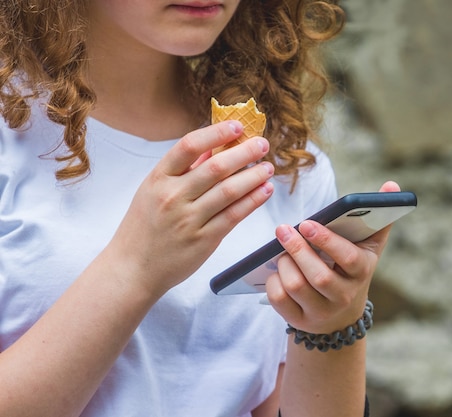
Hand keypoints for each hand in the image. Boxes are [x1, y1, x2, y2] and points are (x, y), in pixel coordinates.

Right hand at [104, 121, 273, 296]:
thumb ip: (184, 169)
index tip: (237, 126)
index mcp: (158, 179)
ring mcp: (188, 220)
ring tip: (268, 168)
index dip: (215, 132)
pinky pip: (233, 216)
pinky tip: (264, 190)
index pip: (188, 146)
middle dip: (244, 152)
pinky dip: (252, 201)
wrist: (133, 268)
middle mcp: (172, 197)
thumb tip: (214, 145)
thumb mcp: (154, 191)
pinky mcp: (203, 240)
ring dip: (254, 176)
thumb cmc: (145, 226)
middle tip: (262, 144)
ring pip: (229, 191)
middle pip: (215, 168)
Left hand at [266, 181, 401, 333]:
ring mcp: (322, 311)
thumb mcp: (368, 246)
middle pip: (318, 275)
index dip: (326, 240)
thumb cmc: (352, 269)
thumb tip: (392, 184)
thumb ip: (379, 217)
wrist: (341, 316)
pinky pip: (280, 300)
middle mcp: (344, 295)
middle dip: (297, 249)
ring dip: (284, 264)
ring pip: (296, 287)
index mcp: (362, 271)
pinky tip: (276, 270)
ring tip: (280, 250)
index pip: (347, 257)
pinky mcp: (300, 320)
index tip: (307, 223)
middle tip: (282, 229)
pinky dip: (273, 282)